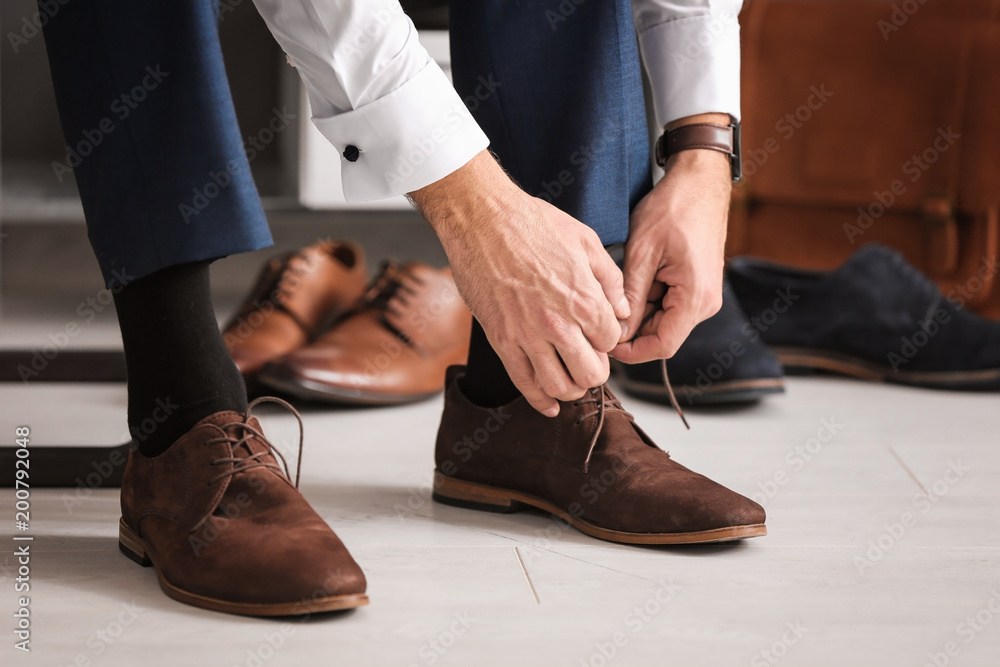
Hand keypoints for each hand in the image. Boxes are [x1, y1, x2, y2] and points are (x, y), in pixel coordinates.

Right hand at [410, 150, 628, 415]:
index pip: (611, 342)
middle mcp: (558, 323)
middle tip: (589, 362)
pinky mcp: (501, 340)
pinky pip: (524, 382)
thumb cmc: (531, 223)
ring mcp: (527, 335)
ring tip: (572, 380)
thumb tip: (621, 310)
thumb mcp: (586, 240)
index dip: (608, 340)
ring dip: (571, 389)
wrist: (482, 220)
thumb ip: (610, 280)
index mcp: (583, 298)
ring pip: (559, 385)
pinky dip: (540, 401)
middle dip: (595, 371)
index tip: (599, 334)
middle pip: (591, 372)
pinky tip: (549, 405)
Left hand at [611, 126, 732, 363]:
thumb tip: (615, 329)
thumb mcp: (642, 252)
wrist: (698, 182)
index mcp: (695, 298)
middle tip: (600, 314)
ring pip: (662, 321)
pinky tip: (632, 278)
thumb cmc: (674, 208)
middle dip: (631, 329)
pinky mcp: (695, 286)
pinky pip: (667, 305)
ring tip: (616, 287)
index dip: (631, 351)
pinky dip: (647, 298)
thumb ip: (629, 295)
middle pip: (661, 335)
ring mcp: (701, 295)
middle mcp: (704, 303)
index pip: (662, 346)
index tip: (605, 344)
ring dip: (638, 311)